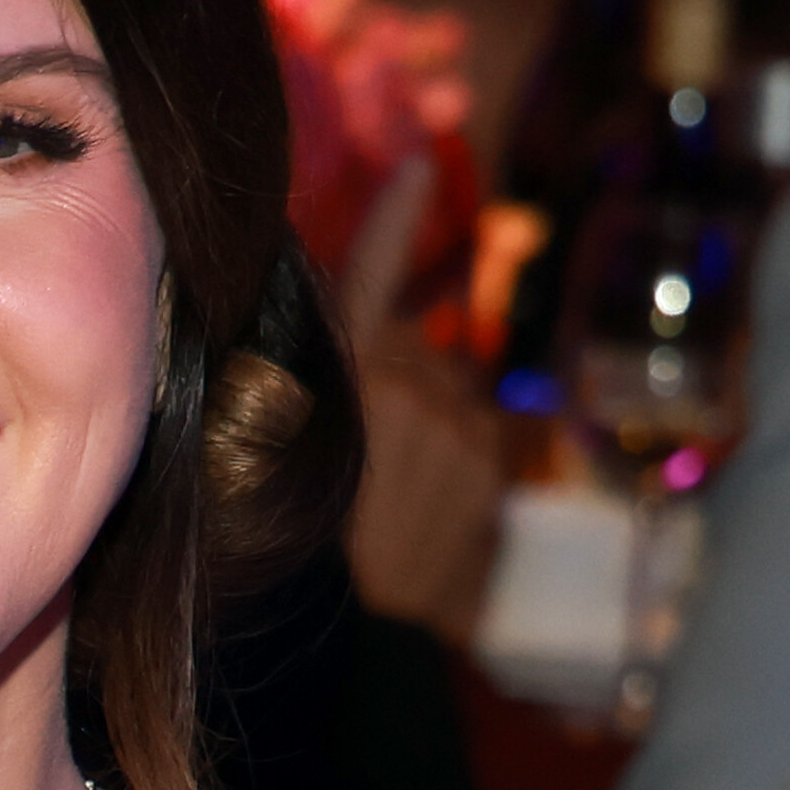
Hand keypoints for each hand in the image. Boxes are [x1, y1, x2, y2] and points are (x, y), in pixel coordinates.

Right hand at [331, 156, 506, 639]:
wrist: (377, 622)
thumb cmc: (325, 543)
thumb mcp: (304, 455)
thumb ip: (332, 389)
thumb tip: (380, 346)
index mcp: (340, 374)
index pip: (371, 278)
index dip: (395, 221)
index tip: (418, 167)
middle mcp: (397, 381)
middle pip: (411, 348)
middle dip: (403, 379)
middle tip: (376, 447)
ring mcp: (448, 413)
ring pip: (449, 387)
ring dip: (435, 420)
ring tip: (405, 480)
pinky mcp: (485, 447)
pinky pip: (480, 423)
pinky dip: (467, 447)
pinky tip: (447, 484)